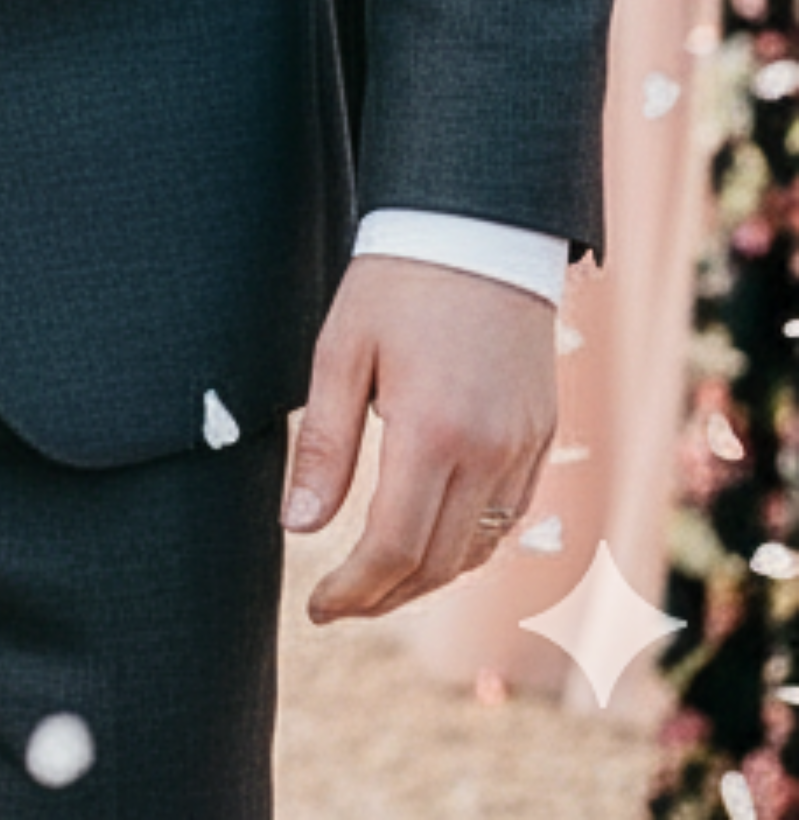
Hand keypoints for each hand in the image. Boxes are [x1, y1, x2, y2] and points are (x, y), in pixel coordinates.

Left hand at [285, 252, 558, 619]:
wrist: (479, 232)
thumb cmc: (396, 283)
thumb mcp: (340, 351)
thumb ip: (323, 443)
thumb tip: (298, 527)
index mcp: (432, 433)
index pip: (394, 548)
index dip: (354, 590)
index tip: (318, 607)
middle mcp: (488, 454)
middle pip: (439, 564)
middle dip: (384, 598)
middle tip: (337, 606)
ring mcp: (523, 450)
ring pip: (478, 551)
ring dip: (425, 580)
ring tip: (374, 583)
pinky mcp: (540, 439)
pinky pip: (506, 519)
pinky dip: (465, 546)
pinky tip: (427, 540)